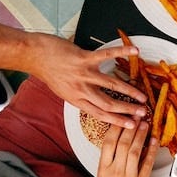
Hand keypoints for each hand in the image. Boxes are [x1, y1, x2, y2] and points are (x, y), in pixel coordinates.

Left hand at [28, 33, 147, 127]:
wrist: (34, 55)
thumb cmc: (48, 71)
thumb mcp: (63, 91)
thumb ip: (80, 96)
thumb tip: (96, 101)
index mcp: (76, 100)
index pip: (100, 114)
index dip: (118, 121)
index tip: (131, 125)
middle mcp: (81, 89)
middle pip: (109, 103)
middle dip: (128, 109)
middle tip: (143, 113)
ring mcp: (83, 74)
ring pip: (111, 85)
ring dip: (129, 91)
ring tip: (142, 96)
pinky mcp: (84, 58)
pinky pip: (107, 55)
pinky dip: (122, 52)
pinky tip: (134, 51)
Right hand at [97, 121, 157, 176]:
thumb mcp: (103, 176)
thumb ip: (110, 158)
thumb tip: (119, 138)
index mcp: (103, 169)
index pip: (108, 143)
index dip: (116, 128)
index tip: (122, 117)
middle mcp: (114, 172)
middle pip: (123, 145)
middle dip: (131, 128)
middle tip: (137, 116)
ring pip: (135, 152)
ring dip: (141, 136)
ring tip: (145, 125)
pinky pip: (147, 164)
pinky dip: (152, 151)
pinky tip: (154, 141)